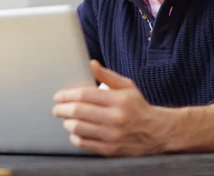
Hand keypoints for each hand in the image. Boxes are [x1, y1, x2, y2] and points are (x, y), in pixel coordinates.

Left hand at [52, 60, 172, 155]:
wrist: (157, 132)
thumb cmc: (138, 106)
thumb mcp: (127, 86)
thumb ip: (107, 75)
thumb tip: (91, 63)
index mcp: (118, 99)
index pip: (84, 95)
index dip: (67, 95)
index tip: (58, 96)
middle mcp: (115, 117)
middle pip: (78, 111)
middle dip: (62, 109)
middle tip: (56, 108)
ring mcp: (113, 135)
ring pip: (79, 128)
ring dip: (67, 123)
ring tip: (66, 119)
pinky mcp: (111, 149)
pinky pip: (85, 144)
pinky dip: (75, 137)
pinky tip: (75, 132)